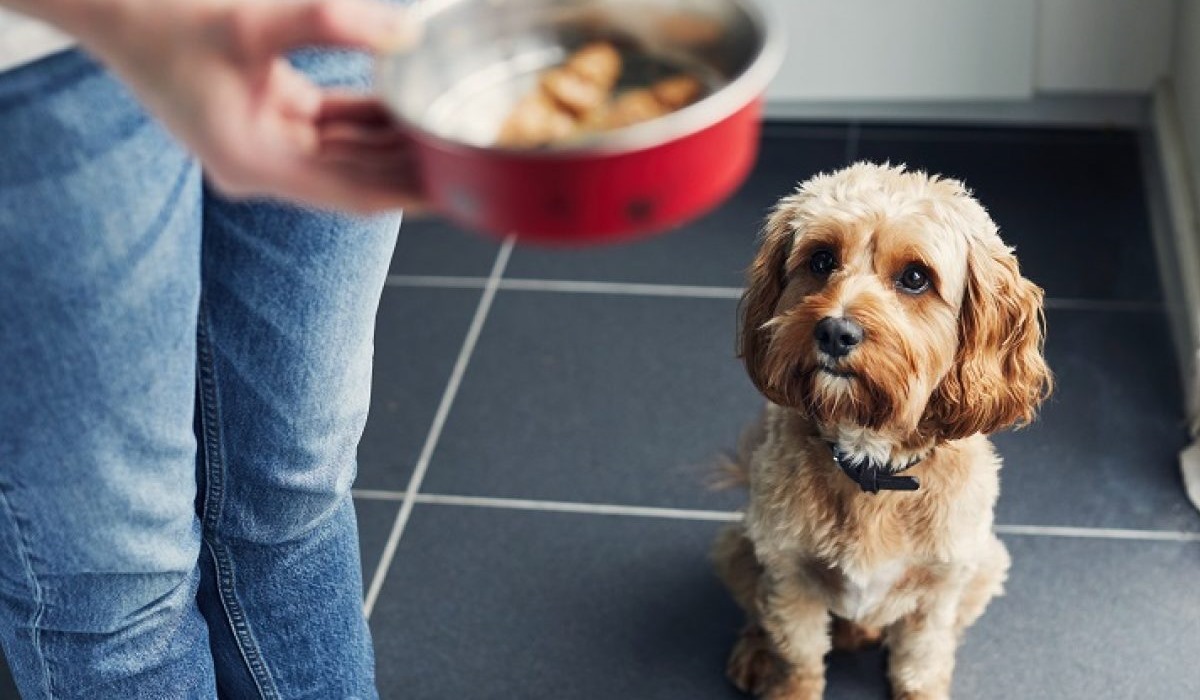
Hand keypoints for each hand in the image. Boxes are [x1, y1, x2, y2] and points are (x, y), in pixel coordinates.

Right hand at [44, 0, 424, 212]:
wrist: (111, 7)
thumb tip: (406, 32)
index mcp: (256, 163)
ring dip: (395, 140)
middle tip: (468, 152)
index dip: (412, 191)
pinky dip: (369, 115)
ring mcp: (267, 144)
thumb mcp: (253, 20)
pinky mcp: (271, 119)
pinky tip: (408, 100)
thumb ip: (333, 24)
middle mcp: (265, 165)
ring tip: (448, 127)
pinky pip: (334, 125)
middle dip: (412, 165)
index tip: (459, 183)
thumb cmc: (166, 17)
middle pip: (359, 177)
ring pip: (350, 152)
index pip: (356, 193)